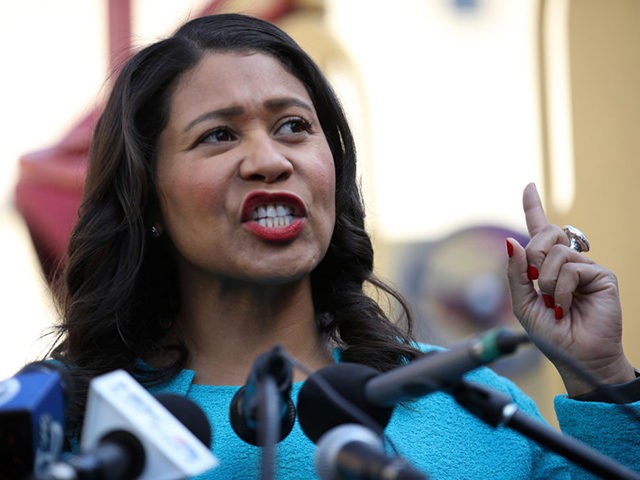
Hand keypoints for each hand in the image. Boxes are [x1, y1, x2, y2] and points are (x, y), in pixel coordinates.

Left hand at [506, 183, 634, 395]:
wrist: (576, 357)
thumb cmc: (551, 334)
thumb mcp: (522, 303)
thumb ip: (516, 273)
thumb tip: (512, 241)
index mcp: (546, 266)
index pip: (539, 231)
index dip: (533, 208)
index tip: (528, 186)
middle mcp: (567, 261)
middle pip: (545, 235)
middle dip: (533, 258)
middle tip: (537, 284)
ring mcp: (586, 266)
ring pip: (556, 253)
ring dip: (546, 282)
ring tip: (554, 303)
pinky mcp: (602, 276)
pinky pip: (571, 269)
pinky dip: (561, 291)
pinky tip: (565, 307)